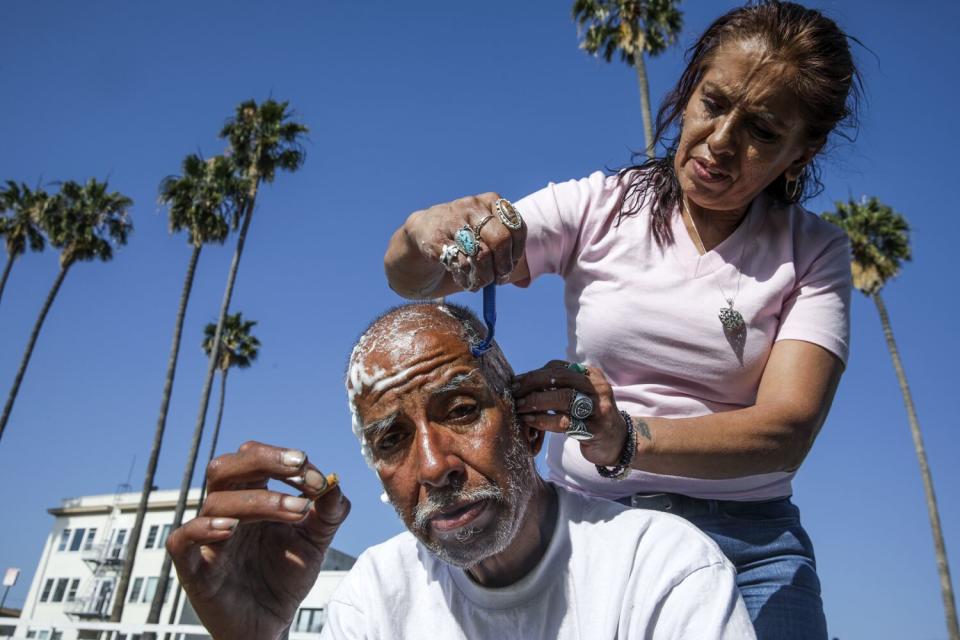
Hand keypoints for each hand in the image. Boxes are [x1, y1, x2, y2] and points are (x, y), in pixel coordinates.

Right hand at [165, 441, 349, 639]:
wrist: (272, 624)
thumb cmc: (285, 576)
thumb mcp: (315, 541)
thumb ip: (328, 512)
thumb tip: (334, 484)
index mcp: (250, 496)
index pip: (253, 457)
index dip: (283, 459)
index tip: (317, 479)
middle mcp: (225, 511)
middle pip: (225, 466)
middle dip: (264, 461)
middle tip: (300, 468)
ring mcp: (208, 539)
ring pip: (215, 501)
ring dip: (260, 501)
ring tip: (297, 511)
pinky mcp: (195, 569)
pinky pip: (181, 541)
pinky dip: (202, 528)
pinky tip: (232, 527)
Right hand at [404, 192, 526, 291]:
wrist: (423, 230)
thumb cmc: (464, 236)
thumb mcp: (486, 234)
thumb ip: (506, 250)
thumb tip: (521, 282)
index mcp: (491, 201)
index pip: (517, 227)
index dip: (516, 252)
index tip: (509, 265)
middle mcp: (473, 206)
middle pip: (501, 240)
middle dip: (503, 266)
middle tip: (498, 278)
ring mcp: (453, 220)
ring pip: (481, 255)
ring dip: (484, 277)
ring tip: (479, 282)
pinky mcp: (436, 238)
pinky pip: (461, 264)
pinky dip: (466, 278)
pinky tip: (463, 279)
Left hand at [512, 360, 625, 465]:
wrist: (618, 442)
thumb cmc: (590, 417)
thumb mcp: (580, 396)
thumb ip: (559, 387)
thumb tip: (522, 383)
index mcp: (592, 375)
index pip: (558, 368)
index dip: (534, 374)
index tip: (515, 383)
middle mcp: (598, 388)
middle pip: (559, 378)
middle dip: (532, 384)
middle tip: (514, 393)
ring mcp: (599, 408)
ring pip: (563, 398)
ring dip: (536, 402)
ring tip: (519, 407)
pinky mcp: (595, 429)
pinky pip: (564, 422)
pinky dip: (543, 420)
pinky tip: (530, 421)